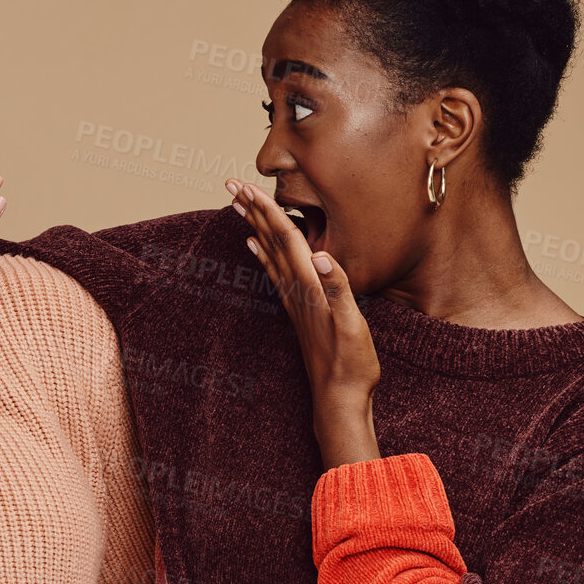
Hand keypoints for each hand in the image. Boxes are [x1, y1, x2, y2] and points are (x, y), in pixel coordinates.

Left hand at [228, 179, 380, 468]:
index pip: (285, 238)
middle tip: (230, 183)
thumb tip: (321, 256)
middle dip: (252, 210)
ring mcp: (296, 301)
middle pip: (271, 240)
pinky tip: (254, 245)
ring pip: (270, 254)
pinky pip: (275, 273)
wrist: (339, 399)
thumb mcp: (353, 325)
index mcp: (309, 285)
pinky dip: (263, 254)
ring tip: (238, 205)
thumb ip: (338, 288)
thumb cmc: (351, 364)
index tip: (246, 185)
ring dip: (255, 226)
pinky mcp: (299, 311)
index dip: (267, 209)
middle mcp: (297, 290)